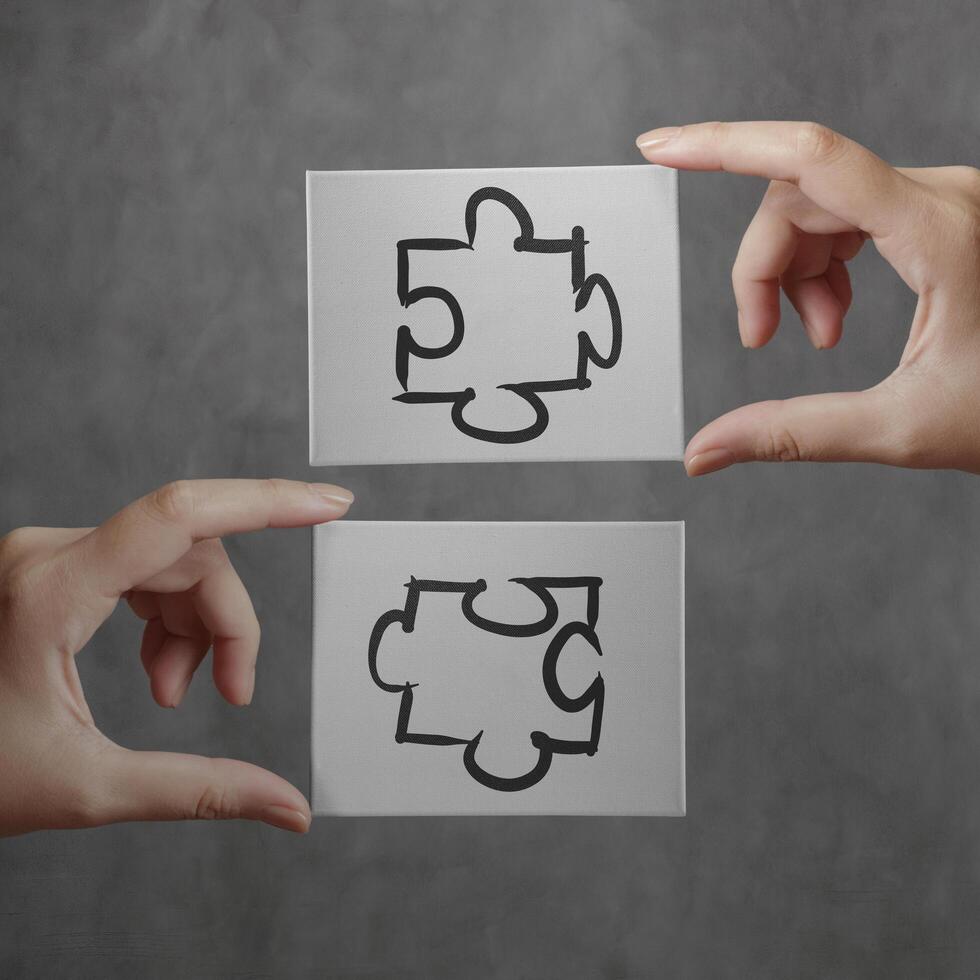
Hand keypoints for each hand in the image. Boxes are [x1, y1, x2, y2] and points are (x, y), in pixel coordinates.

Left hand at [0, 478, 352, 836]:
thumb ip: (199, 791)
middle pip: (192, 554)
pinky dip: (170, 618)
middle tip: (233, 693)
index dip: (267, 502)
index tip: (330, 504)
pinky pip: (146, 570)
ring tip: (176, 693)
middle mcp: (48, 554)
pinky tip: (158, 670)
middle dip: (228, 621)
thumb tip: (290, 808)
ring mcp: (50, 555)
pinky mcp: (54, 566)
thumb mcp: (87, 787)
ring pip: (175, 561)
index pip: (180, 516)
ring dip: (198, 624)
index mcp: (50, 593)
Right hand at [636, 121, 979, 475]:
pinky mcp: (937, 213)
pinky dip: (823, 264)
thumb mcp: (902, 427)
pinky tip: (836, 314)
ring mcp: (942, 200)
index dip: (724, 146)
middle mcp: (944, 196)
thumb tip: (707, 450)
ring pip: (819, 204)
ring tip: (816, 335)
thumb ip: (794, 434)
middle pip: (800, 195)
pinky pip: (849, 214)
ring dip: (793, 270)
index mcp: (940, 233)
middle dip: (762, 267)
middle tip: (761, 339)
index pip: (810, 159)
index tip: (662, 149)